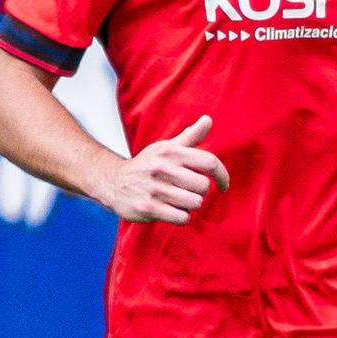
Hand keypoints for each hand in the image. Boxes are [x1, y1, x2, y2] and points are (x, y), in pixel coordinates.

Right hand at [99, 114, 228, 223]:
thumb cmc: (148, 165)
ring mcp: (154, 189)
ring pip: (194, 203)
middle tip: (187, 190)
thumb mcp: (166, 148)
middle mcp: (162, 168)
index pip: (209, 162)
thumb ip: (190, 136)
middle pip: (204, 186)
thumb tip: (208, 119)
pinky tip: (170, 210)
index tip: (223, 185)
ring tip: (176, 199)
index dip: (223, 175)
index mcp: (170, 152)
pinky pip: (182, 218)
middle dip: (199, 192)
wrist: (113, 181)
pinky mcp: (148, 208)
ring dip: (189, 205)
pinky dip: (181, 216)